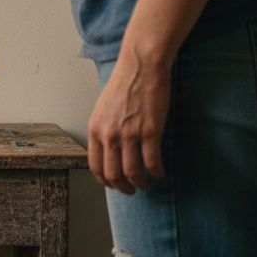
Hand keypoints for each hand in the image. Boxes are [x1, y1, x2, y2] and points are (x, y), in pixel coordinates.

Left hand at [88, 49, 171, 193]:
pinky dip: (157, 172)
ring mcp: (130, 134)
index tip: (114, 185)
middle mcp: (109, 135)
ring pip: (133, 172)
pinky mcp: (150, 131)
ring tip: (148, 184)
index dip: (105, 181)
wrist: (141, 66)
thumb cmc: (124, 83)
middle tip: (132, 190)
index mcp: (95, 129)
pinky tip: (161, 173)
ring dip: (141, 183)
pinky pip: (153, 162)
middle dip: (123, 187)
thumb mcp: (103, 108)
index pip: (95, 166)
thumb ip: (103, 129)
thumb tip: (107, 150)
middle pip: (113, 174)